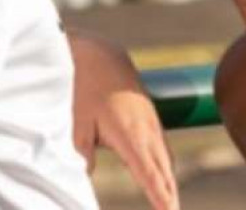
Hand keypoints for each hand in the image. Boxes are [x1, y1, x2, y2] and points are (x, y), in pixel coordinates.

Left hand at [68, 33, 179, 209]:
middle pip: (163, 169)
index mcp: (130, 133)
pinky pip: (162, 146)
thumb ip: (81, 155)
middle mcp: (146, 128)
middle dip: (169, 195)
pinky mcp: (148, 115)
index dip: (159, 196)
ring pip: (165, 157)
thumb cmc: (83, 86)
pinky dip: (165, 165)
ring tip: (170, 204)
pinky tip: (164, 176)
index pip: (149, 173)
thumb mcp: (76, 123)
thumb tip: (86, 177)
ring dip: (169, 181)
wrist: (97, 51)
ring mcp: (151, 120)